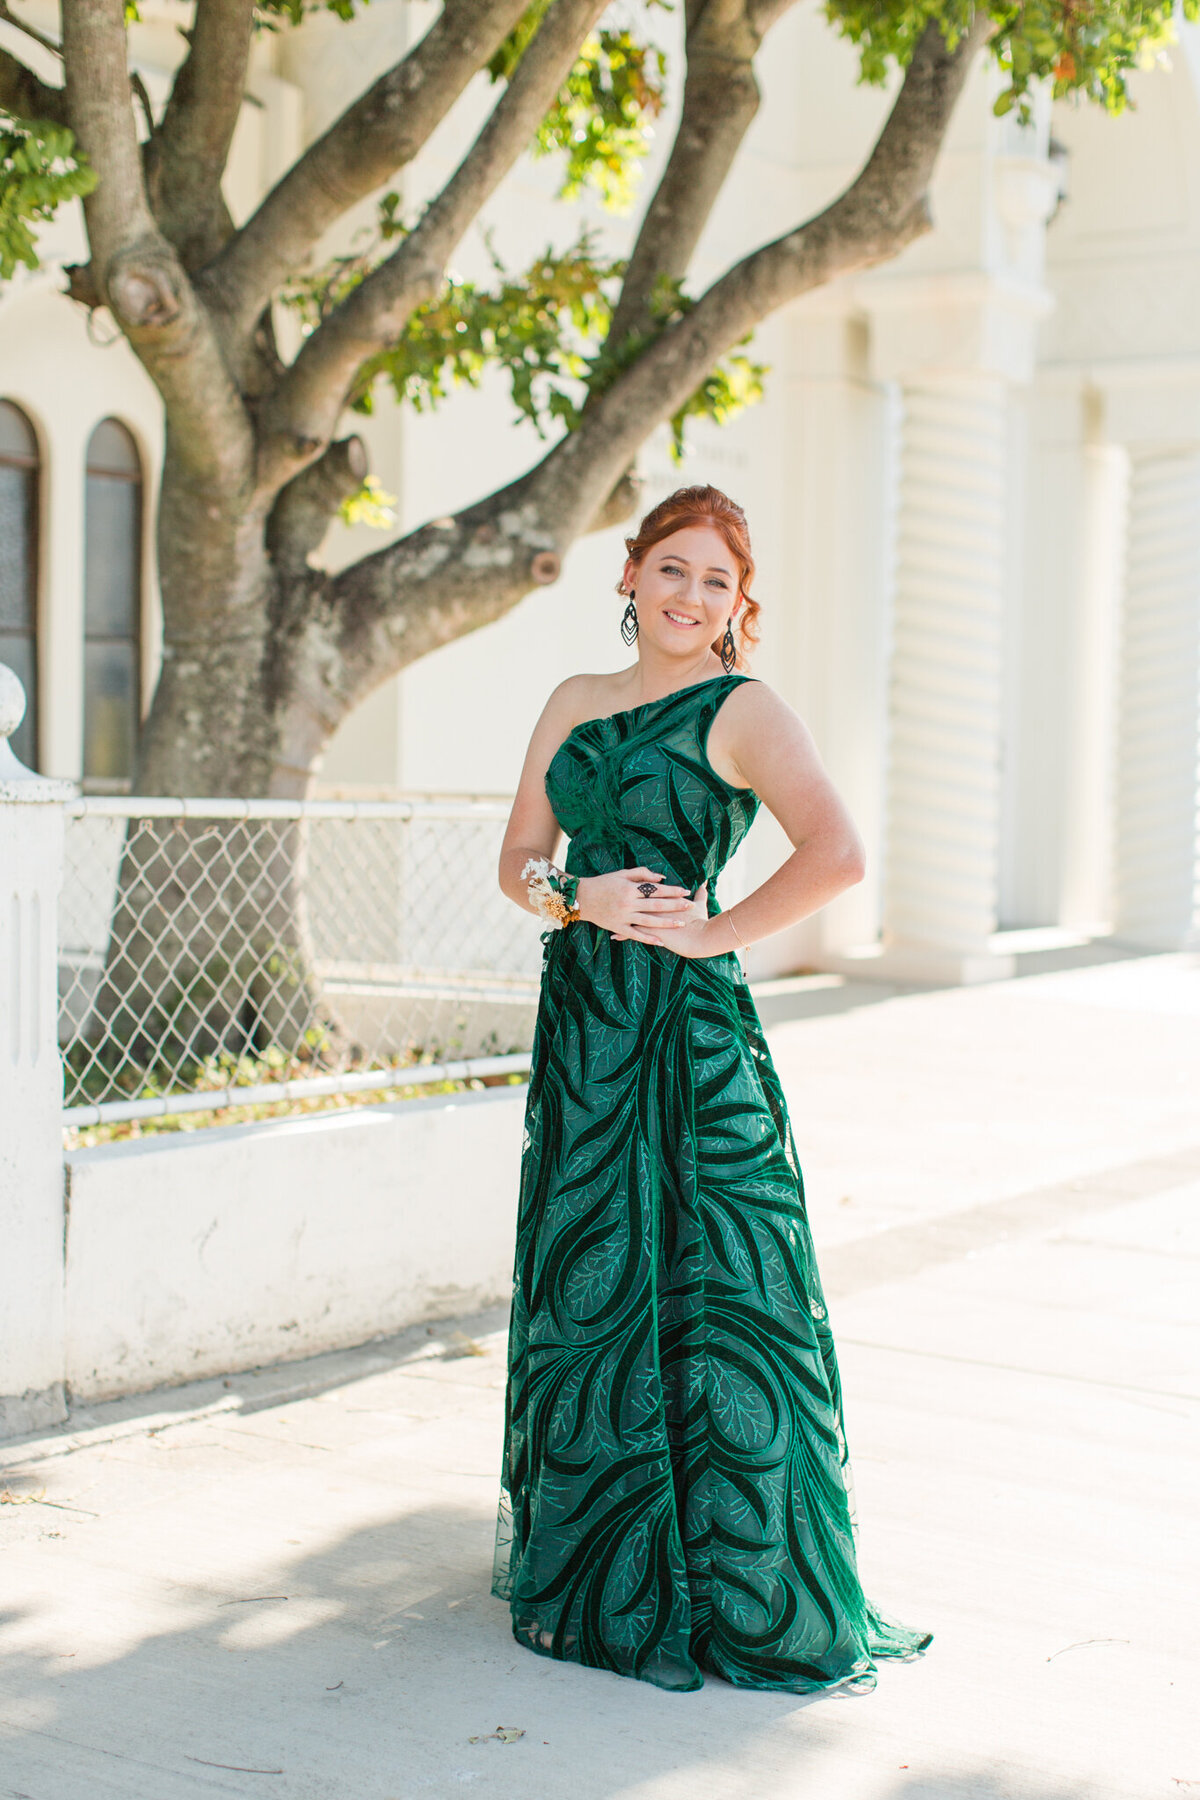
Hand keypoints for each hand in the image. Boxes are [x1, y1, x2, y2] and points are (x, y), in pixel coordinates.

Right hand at [576, 867, 693, 939]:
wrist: (581, 898)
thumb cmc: (603, 883)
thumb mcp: (622, 874)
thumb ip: (642, 874)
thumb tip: (662, 878)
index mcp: (630, 888)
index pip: (656, 889)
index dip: (672, 890)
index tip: (686, 891)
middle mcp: (628, 903)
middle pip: (656, 905)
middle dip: (675, 905)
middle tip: (690, 905)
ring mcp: (623, 917)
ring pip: (649, 921)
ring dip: (666, 922)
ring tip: (681, 922)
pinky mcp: (617, 928)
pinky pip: (635, 935)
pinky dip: (648, 938)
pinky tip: (660, 941)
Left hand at [617, 880, 724, 956]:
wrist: (700, 937)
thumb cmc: (701, 921)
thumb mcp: (700, 905)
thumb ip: (700, 894)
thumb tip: (705, 883)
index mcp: (663, 899)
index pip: (647, 890)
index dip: (638, 889)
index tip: (627, 887)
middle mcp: (654, 908)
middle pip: (635, 902)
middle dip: (622, 899)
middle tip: (612, 897)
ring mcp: (651, 920)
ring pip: (630, 917)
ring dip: (619, 917)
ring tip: (608, 916)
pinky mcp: (650, 933)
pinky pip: (632, 934)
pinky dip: (623, 934)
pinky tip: (614, 935)